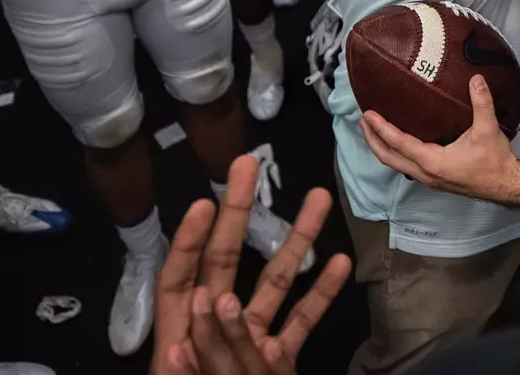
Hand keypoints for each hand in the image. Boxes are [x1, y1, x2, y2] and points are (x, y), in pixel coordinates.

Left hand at [153, 156, 352, 374]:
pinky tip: (340, 264)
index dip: (187, 241)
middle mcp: (212, 332)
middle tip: (248, 165)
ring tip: (319, 199)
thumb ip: (194, 364)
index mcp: (178, 341)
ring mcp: (248, 344)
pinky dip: (319, 295)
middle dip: (238, 211)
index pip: (180, 279)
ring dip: (296, 240)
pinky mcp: (277, 362)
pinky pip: (300, 324)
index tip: (203, 203)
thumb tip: (199, 328)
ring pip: (273, 284)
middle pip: (223, 262)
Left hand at [360, 76, 519, 208]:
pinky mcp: (434, 179)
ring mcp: (429, 179)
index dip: (382, 129)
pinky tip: (398, 143)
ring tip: (374, 130)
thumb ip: (481, 103)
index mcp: (433, 162)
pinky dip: (395, 154)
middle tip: (363, 121)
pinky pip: (406, 166)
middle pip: (389, 158)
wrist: (505, 185)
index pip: (400, 143)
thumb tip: (475, 79)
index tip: (368, 115)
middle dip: (373, 140)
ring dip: (383, 148)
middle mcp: (426, 173)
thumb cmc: (495, 161)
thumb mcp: (488, 129)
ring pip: (397, 164)